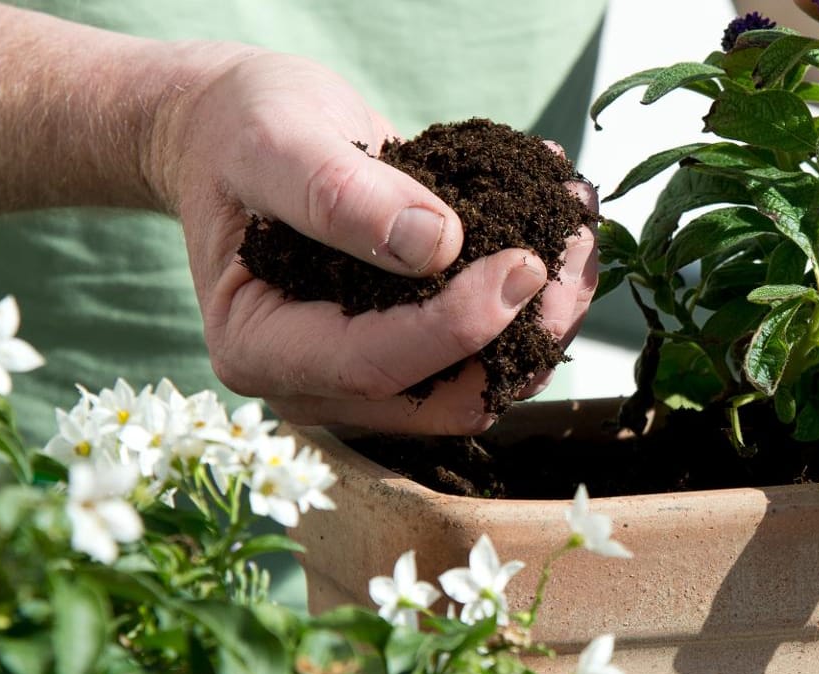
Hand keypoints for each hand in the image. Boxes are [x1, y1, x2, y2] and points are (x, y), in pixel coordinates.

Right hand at [148, 48, 598, 433]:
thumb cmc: (241, 131)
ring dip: (545, 320)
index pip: (374, 367)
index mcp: (260, 350)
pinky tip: (559, 229)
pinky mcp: (415, 353)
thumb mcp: (272, 140)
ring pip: (485, 384)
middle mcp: (318, 384)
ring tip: (578, 232)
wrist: (240, 132)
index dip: (455, 327)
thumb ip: (337, 193)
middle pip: (445, 397)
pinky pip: (491, 353)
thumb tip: (435, 246)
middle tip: (574, 249)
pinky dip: (535, 301)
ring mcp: (370, 377)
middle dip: (523, 334)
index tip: (521, 265)